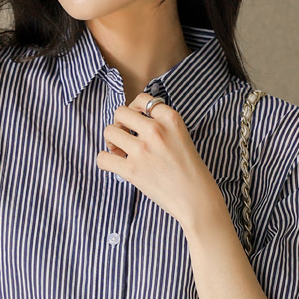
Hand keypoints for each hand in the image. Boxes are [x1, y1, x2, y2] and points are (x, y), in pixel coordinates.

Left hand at [96, 92, 219, 227]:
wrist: (196, 200)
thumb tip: (133, 119)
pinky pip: (102, 157)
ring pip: (108, 131)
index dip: (135, 110)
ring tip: (121, 152)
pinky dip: (105, 160)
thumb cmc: (191, 171)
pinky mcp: (131, 170)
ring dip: (111, 141)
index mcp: (171, 118)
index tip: (136, 123)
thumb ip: (162, 124)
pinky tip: (116, 164)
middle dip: (119, 123)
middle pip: (120, 112)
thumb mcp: (182, 136)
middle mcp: (155, 130)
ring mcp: (142, 150)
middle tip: (125, 137)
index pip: (142, 99)